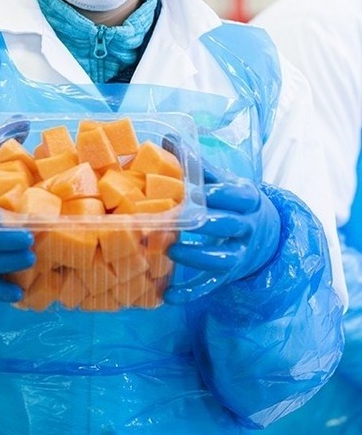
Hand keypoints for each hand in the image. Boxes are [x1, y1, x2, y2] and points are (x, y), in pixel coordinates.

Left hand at [164, 163, 280, 303]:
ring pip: (220, 258)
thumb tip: (167, 138)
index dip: (216, 193)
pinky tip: (167, 296)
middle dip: (202, 223)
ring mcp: (240, 253)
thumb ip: (198, 164)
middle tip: (173, 219)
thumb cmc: (234, 201)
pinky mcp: (229, 274)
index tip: (192, 191)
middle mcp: (247, 227)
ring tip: (170, 251)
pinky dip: (190, 292)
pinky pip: (211, 285)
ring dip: (195, 256)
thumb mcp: (225, 181)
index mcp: (247, 199)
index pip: (235, 195)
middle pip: (228, 225)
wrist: (268, 233)